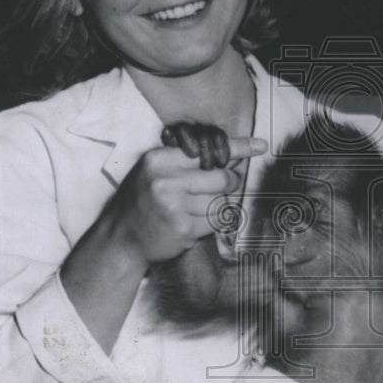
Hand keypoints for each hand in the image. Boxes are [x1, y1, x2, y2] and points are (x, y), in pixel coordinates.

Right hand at [112, 132, 265, 263]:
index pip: (207, 150)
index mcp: (159, 159)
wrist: (121, 236)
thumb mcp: (155, 171)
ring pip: (221, 202)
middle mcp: (166, 180)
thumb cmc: (143, 201)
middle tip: (217, 189)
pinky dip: (209, 224)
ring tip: (192, 210)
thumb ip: (185, 162)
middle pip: (222, 178)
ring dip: (215, 207)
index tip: (260, 146)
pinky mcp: (183, 228)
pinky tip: (190, 223)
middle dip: (228, 184)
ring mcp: (174, 206)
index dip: (238, 148)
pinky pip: (214, 222)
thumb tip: (229, 158)